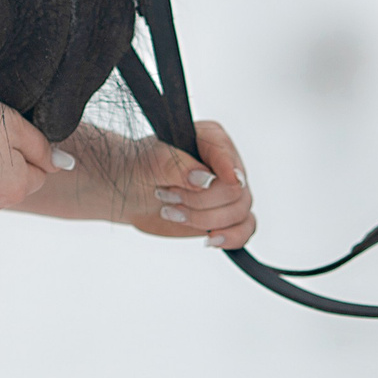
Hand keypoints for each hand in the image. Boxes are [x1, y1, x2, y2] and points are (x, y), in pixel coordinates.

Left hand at [113, 119, 256, 247]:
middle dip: (199, 202)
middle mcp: (225, 163)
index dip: (215, 177)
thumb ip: (178, 166)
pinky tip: (209, 239)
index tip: (193, 182)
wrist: (132, 191)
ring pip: (240, 213)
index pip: (229, 159)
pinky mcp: (225, 215)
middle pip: (236, 192)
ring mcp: (228, 191)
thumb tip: (205, 179)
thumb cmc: (140, 167)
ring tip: (172, 212)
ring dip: (204, 220)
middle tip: (167, 196)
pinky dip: (231, 237)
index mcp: (211, 139)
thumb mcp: (151, 162)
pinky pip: (245, 228)